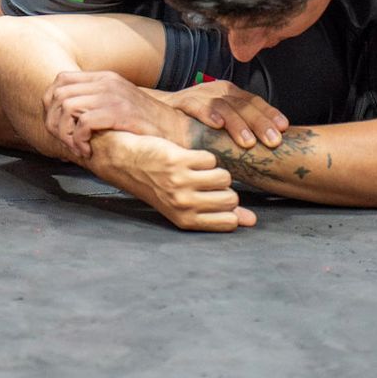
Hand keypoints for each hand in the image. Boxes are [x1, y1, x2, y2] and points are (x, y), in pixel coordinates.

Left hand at [42, 70, 191, 158]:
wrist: (175, 130)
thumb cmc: (144, 124)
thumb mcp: (117, 104)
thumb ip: (94, 102)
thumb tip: (63, 115)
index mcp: (104, 77)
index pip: (61, 80)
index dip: (50, 103)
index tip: (56, 124)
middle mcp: (107, 82)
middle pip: (59, 94)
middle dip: (54, 122)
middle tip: (65, 141)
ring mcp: (113, 95)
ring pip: (67, 107)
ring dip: (66, 133)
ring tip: (77, 147)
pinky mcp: (120, 112)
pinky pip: (84, 122)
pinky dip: (79, 140)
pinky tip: (87, 150)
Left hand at [88, 132, 256, 231]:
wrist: (125, 160)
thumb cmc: (157, 184)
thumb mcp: (184, 207)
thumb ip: (217, 215)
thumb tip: (251, 221)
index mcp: (186, 220)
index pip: (229, 222)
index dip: (228, 208)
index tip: (213, 199)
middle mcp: (184, 205)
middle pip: (230, 199)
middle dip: (223, 188)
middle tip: (202, 182)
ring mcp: (180, 183)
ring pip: (224, 177)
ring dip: (214, 170)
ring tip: (194, 169)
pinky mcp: (178, 161)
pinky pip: (210, 159)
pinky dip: (203, 156)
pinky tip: (186, 157)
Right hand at [159, 79, 287, 151]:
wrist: (157, 112)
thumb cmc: (194, 122)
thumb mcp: (220, 121)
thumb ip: (240, 128)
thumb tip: (269, 145)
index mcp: (231, 94)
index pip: (255, 102)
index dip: (270, 114)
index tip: (284, 129)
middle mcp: (218, 91)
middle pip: (244, 104)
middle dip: (261, 123)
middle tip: (273, 141)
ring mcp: (200, 95)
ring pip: (224, 105)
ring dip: (238, 124)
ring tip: (248, 142)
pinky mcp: (182, 102)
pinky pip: (196, 106)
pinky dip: (207, 114)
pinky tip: (217, 125)